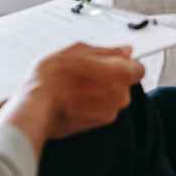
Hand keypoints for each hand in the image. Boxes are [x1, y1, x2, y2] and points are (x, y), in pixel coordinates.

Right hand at [0, 43, 144, 152]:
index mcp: (121, 73)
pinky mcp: (98, 125)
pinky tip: (74, 98)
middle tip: (86, 72)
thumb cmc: (54, 76)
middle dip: (111, 77)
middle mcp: (121, 95)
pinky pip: (102, 109)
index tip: (110, 62)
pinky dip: (93, 104)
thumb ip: (108, 51)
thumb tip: (126, 50)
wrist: (36, 107)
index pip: (138, 68)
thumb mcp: (79, 51)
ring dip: (101, 91)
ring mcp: (111, 112)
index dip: (124, 64)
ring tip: (76, 86)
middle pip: (125, 83)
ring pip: (112, 97)